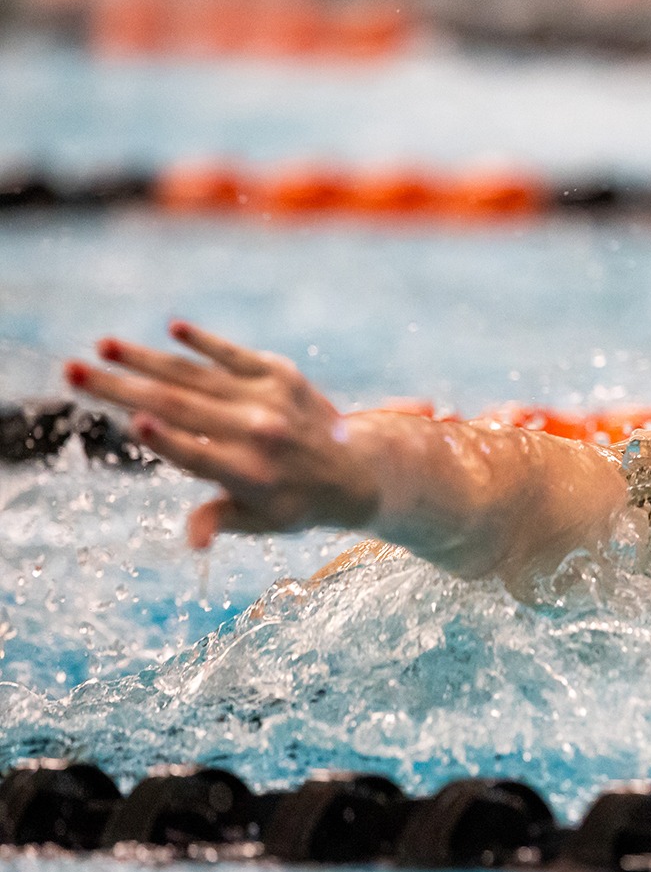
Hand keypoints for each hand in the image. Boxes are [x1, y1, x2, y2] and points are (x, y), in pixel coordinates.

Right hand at [65, 320, 378, 548]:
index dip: (168, 440)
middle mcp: (260, 434)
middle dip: (123, 388)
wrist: (356, 469)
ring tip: (102, 347)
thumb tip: (193, 542)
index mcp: (249, 475)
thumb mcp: (258, 522)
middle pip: (180, 407)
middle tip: (74, 372)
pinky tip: (173, 328)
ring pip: (196, 375)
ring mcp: (270, 399)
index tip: (135, 422)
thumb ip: (219, 521)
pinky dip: (204, 341)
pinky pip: (235, 354)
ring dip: (145, 359)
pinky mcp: (281, 374)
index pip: (200, 456)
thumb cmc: (293, 502)